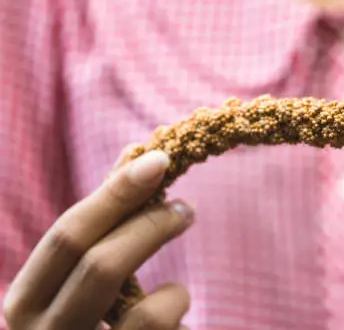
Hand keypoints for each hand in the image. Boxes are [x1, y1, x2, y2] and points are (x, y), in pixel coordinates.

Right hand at [3, 145, 194, 329]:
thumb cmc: (89, 326)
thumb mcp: (81, 284)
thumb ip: (101, 231)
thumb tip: (135, 161)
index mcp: (26, 302)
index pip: (66, 236)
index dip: (114, 194)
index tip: (159, 161)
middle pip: (95, 262)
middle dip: (146, 223)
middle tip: (185, 207)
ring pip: (135, 308)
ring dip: (163, 266)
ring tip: (183, 256)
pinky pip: (153, 327)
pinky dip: (174, 305)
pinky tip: (176, 300)